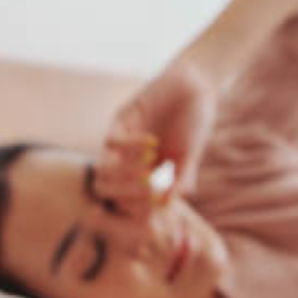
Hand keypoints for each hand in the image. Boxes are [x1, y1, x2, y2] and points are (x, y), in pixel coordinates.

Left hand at [96, 58, 216, 217]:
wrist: (197, 86)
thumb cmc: (195, 123)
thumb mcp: (191, 156)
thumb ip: (180, 180)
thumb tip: (166, 205)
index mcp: (141, 175)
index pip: (124, 203)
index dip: (136, 211)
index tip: (157, 209)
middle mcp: (125, 161)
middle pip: (104, 190)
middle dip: (126, 197)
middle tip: (151, 193)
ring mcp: (120, 142)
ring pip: (101, 170)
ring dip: (125, 176)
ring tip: (150, 171)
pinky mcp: (120, 120)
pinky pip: (110, 142)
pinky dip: (130, 147)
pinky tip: (152, 142)